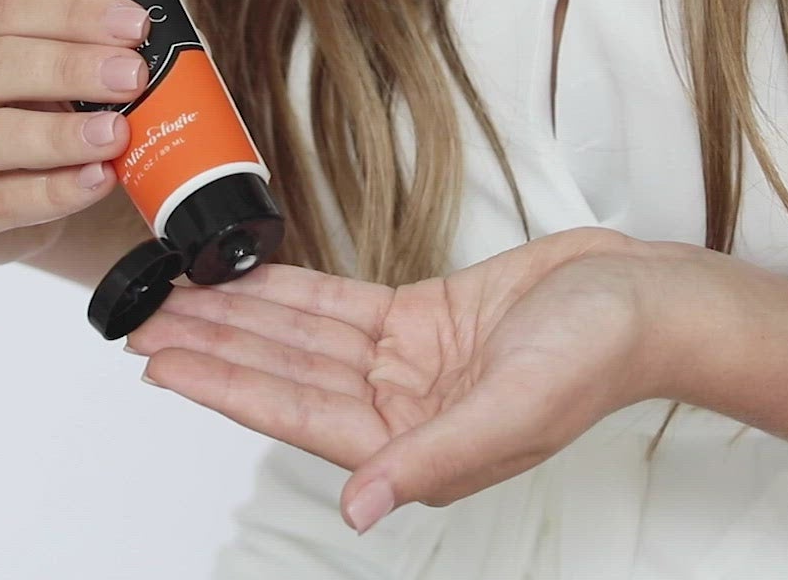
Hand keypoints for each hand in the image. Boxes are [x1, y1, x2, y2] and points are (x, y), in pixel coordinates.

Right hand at [0, 0, 154, 263]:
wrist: (21, 192)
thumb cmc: (34, 107)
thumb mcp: (49, 61)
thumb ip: (81, 41)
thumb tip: (147, 34)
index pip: (2, 7)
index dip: (71, 13)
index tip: (133, 25)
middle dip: (68, 69)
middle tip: (131, 76)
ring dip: (59, 134)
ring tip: (116, 132)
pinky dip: (52, 191)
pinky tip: (97, 179)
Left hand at [124, 226, 732, 533]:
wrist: (645, 300)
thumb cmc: (598, 358)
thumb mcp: (515, 411)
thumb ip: (433, 459)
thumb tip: (362, 507)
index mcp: (412, 443)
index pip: (291, 412)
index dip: (222, 385)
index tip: (161, 364)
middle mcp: (399, 408)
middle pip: (282, 371)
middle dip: (213, 343)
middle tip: (142, 317)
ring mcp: (407, 363)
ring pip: (301, 335)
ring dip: (240, 313)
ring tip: (175, 292)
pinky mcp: (422, 318)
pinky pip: (338, 305)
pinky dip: (289, 290)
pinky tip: (246, 279)